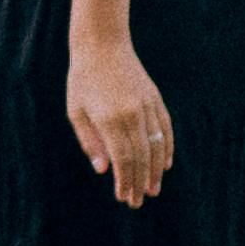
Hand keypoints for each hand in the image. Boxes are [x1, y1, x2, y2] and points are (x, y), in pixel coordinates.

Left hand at [65, 34, 172, 205]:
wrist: (102, 44)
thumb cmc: (83, 80)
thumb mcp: (76, 112)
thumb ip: (90, 142)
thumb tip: (104, 170)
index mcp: (110, 119)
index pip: (123, 159)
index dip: (125, 181)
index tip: (124, 197)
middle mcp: (132, 113)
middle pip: (142, 156)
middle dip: (140, 182)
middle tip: (138, 201)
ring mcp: (147, 105)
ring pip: (157, 144)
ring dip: (156, 170)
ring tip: (153, 189)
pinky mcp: (155, 98)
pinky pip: (166, 127)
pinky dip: (168, 147)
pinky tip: (166, 164)